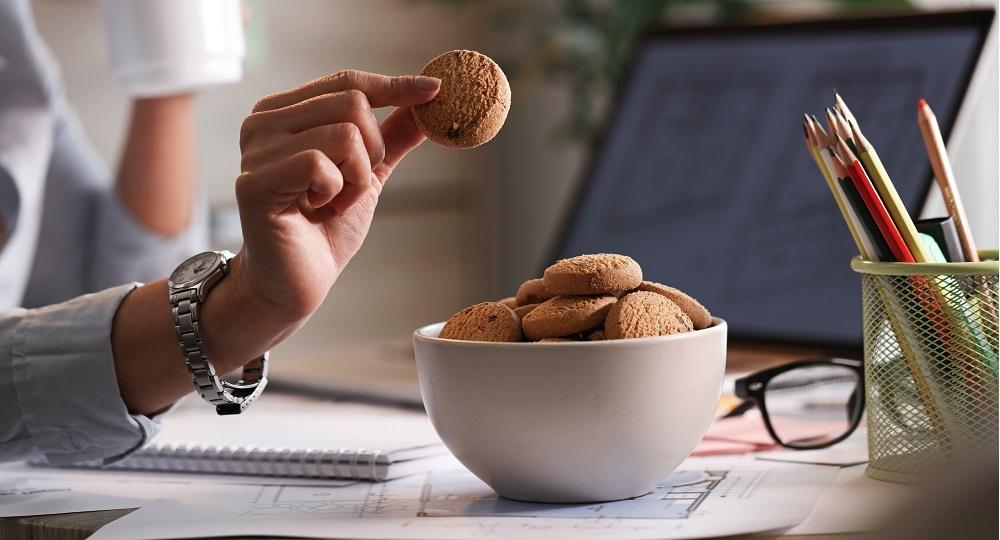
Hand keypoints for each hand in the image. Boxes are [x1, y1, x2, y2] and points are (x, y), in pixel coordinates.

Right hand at [231, 70, 440, 322]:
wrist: (295, 283)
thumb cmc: (324, 229)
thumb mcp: (367, 174)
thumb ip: (391, 137)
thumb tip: (427, 101)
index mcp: (284, 112)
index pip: (347, 82)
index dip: (394, 86)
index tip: (435, 90)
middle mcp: (262, 123)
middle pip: (352, 103)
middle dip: (371, 152)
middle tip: (351, 187)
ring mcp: (255, 151)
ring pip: (344, 134)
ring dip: (355, 178)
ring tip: (332, 202)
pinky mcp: (255, 183)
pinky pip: (320, 164)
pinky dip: (336, 192)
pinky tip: (317, 210)